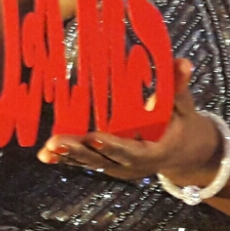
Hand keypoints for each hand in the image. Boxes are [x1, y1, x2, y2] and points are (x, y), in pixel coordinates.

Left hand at [36, 60, 220, 187]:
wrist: (183, 154)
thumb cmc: (182, 126)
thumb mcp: (183, 108)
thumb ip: (178, 87)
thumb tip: (183, 63)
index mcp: (152, 152)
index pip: (130, 150)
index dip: (112, 145)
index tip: (93, 137)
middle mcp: (131, 165)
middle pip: (102, 160)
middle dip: (78, 152)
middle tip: (56, 142)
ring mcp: (117, 168)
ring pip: (89, 163)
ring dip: (67, 156)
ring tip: (46, 149)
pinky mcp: (107, 165)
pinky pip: (85, 162)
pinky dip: (66, 158)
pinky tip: (45, 154)